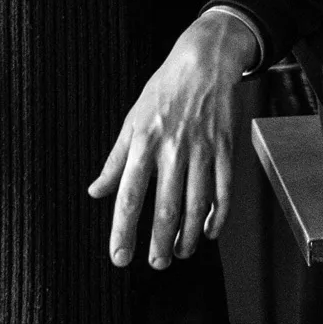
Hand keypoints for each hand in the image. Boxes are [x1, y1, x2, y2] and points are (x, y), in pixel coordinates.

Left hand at [89, 12, 258, 269]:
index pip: (130, 196)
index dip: (124, 230)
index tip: (120, 256)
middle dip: (160, 242)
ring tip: (180, 252)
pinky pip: (224, 190)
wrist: (204, 61)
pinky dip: (218, 216)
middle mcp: (173, 149)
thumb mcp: (132, 120)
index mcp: (144, 142)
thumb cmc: (164, 90)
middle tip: (156, 262)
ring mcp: (203, 150)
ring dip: (189, 235)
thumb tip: (96, 191)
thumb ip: (115, 160)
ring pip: (197, 204)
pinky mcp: (226, 148)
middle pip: (166, 207)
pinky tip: (209, 231)